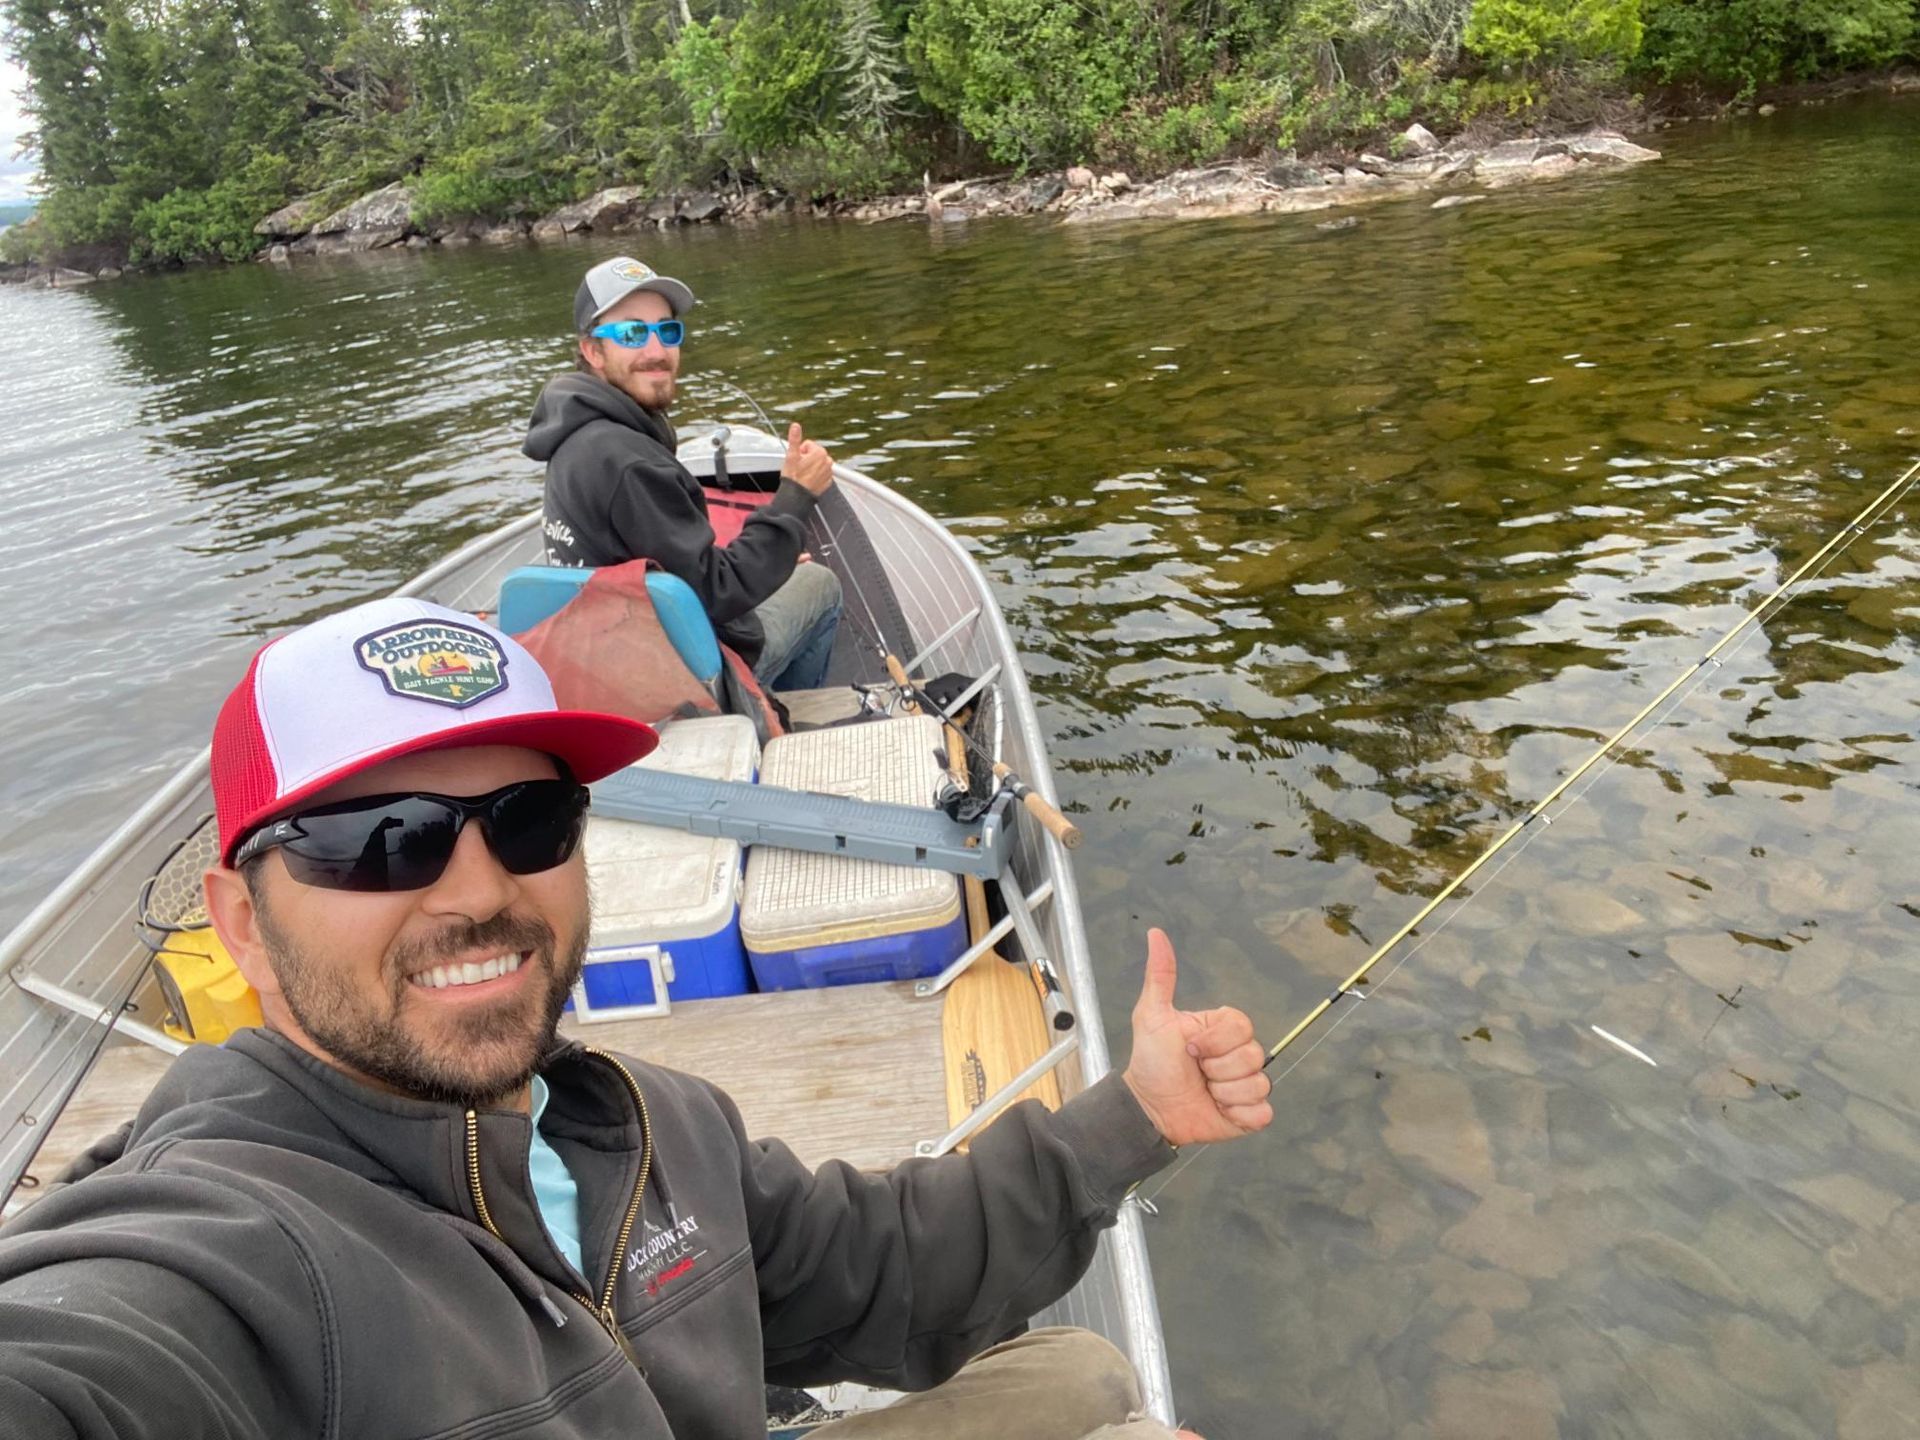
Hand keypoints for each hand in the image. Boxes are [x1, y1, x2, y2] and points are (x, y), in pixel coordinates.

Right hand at [782, 422, 834, 496]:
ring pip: (818, 463)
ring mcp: (829, 472)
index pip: (808, 445)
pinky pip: (822, 474)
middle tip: (799, 468)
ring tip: (803, 474)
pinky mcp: (828, 481)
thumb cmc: (793, 477)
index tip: (797, 460)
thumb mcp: (791, 455)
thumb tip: (795, 425)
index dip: (800, 451)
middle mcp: (827, 461)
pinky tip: (809, 480)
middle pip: (814, 454)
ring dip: (812, 466)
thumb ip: (795, 439)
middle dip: (807, 458)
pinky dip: (816, 475)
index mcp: (819, 452)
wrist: (797, 496)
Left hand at [1121, 929, 1272, 1146]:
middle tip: (1197, 1072)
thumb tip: (1155, 933)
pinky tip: (1218, 1110)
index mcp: (1222, 1030)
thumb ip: (1160, 976)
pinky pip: (1262, 1113)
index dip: (1217, 1041)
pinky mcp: (1249, 1114)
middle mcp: (1238, 1054)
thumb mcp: (1152, 1016)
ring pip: (1258, 1084)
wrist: (1150, 1107)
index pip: (1242, 1027)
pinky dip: (1238, 1114)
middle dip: (1218, 1068)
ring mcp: (1245, 1084)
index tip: (1191, 1048)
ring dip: (1225, 1093)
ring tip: (1205, 1092)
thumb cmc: (1151, 1061)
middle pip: (1254, 1056)